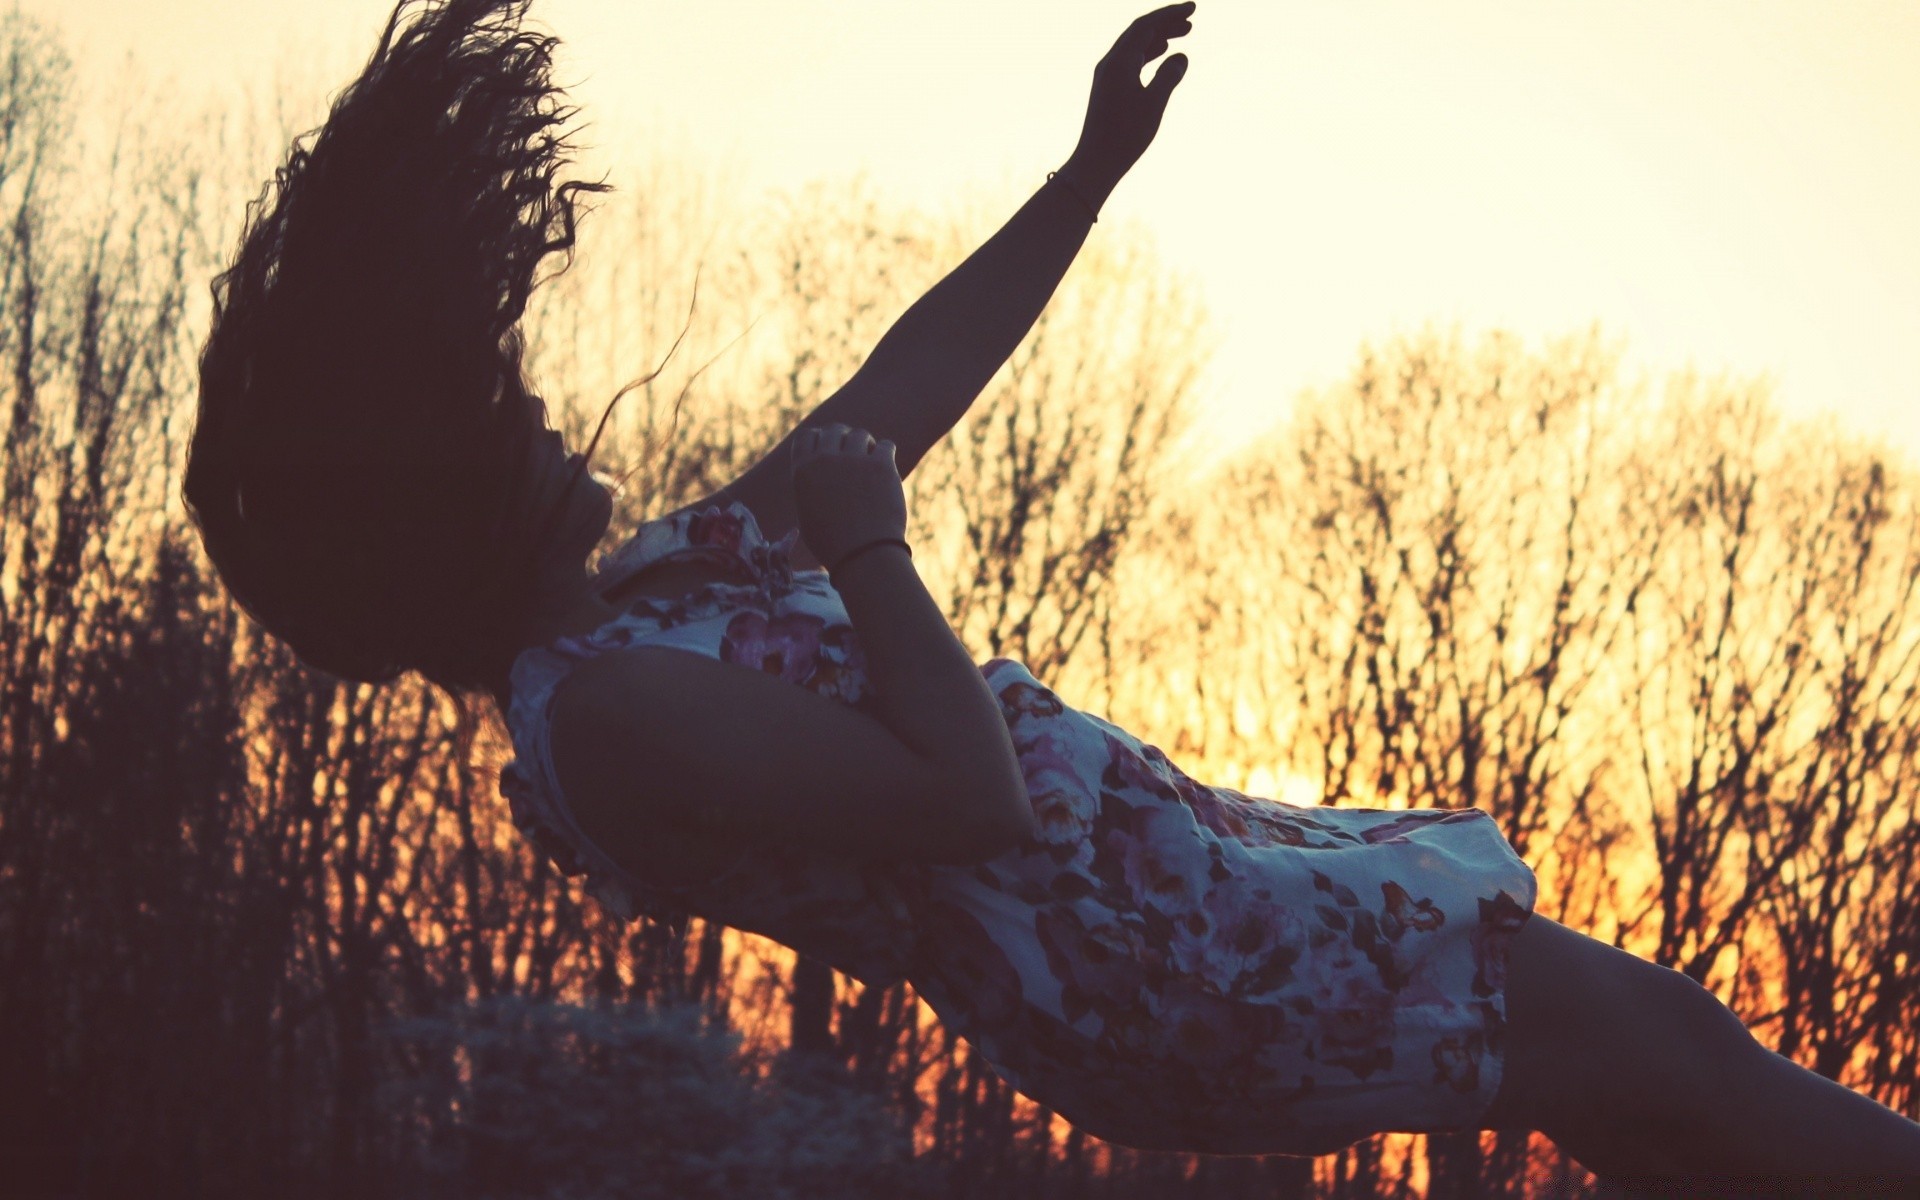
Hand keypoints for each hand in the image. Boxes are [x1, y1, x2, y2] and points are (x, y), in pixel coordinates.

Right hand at [789, 423, 909, 569]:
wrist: (862, 556)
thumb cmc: (833, 544)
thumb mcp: (808, 514)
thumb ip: (811, 488)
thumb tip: (819, 475)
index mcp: (803, 471)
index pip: (807, 436)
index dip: (820, 439)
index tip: (831, 449)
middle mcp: (825, 460)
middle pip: (834, 429)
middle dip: (845, 437)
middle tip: (855, 452)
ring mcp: (853, 461)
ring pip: (861, 435)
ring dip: (867, 445)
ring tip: (871, 463)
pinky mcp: (880, 466)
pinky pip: (886, 446)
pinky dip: (887, 454)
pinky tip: (887, 467)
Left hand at [1066, 2, 1194, 192]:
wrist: (1095, 163)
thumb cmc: (1124, 136)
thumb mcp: (1153, 105)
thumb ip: (1169, 77)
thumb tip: (1181, 57)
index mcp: (1119, 63)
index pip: (1146, 27)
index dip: (1170, 14)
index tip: (1193, 8)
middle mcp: (1110, 64)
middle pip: (1139, 32)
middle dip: (1165, 22)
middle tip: (1191, 20)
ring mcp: (1107, 76)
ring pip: (1134, 46)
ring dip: (1158, 37)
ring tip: (1182, 34)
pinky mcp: (1108, 89)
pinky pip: (1130, 61)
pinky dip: (1148, 53)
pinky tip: (1161, 55)